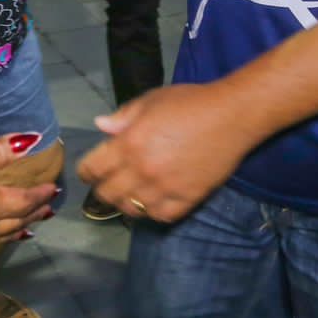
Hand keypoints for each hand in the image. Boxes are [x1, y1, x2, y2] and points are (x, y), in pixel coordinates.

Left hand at [76, 82, 262, 223]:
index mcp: (129, 143)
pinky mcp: (187, 199)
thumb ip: (123, 117)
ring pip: (131, 210)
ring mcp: (165, 188)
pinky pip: (161, 216)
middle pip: (107, 195)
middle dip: (103, 189)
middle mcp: (142, 169)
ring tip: (130, 194)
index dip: (86, 171)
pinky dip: (153, 212)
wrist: (231, 116)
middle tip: (108, 184)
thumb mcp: (150, 100)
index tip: (89, 172)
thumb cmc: (189, 102)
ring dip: (127, 202)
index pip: (93, 168)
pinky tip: (154, 202)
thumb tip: (100, 126)